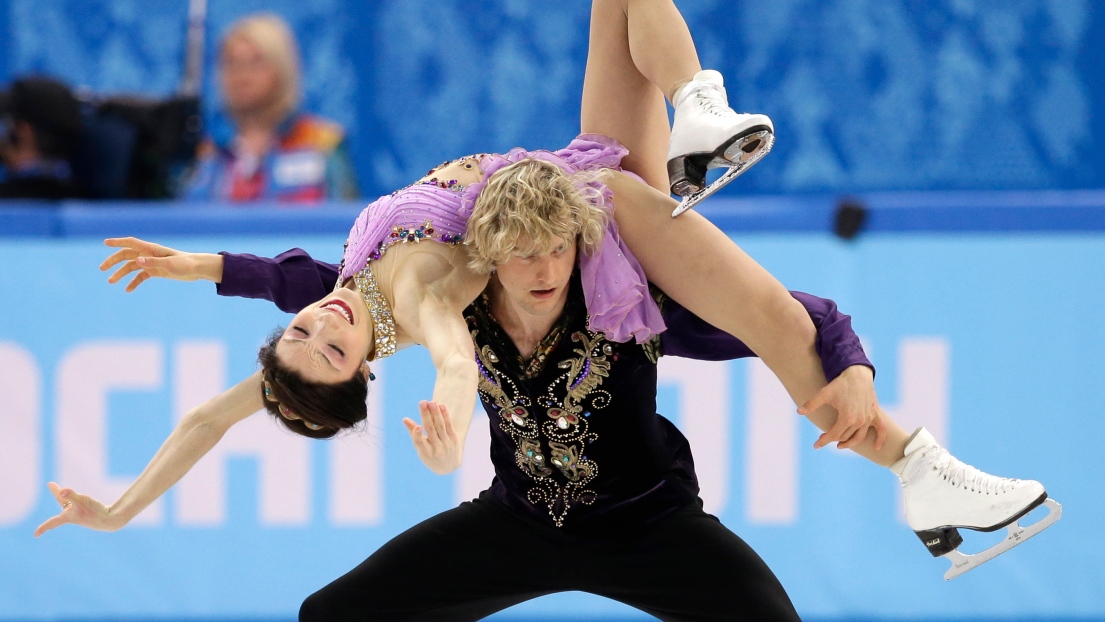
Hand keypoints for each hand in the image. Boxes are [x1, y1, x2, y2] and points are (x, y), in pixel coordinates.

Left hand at [34, 482, 121, 536]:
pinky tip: (79, 500)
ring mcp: (81, 515)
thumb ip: (72, 495)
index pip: (52, 522)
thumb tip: (62, 490)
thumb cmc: (96, 512)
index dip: (43, 528)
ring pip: (70, 504)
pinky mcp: (89, 513)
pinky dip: (75, 500)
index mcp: (68, 517)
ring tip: (62, 490)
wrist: (111, 520)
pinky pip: (78, 505)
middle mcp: (73, 516)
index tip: (35, 535)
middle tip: (51, 484)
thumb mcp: (83, 501)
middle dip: (58, 495)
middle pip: (62, 503)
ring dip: (65, 497)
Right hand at [100, 237, 222, 291]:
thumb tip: (137, 261)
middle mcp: (149, 255)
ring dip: (120, 273)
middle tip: (102, 269)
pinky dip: (133, 282)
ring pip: (131, 266)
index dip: (117, 242)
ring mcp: (151, 263)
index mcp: (151, 249)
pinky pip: (140, 276)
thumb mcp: (169, 264)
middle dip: (113, 261)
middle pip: (126, 255)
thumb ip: (153, 262)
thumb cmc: (185, 264)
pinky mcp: (155, 271)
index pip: (131, 243)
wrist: (196, 270)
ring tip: (110, 282)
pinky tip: (127, 290)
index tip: (105, 243)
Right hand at [403, 401, 462, 474]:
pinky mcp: (454, 439)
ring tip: (431, 402)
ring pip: (440, 426)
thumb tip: (405, 419)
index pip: (421, 443)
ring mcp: (447, 444)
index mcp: (425, 453)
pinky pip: (449, 425)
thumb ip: (413, 434)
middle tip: (422, 403)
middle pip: (431, 430)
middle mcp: (437, 449)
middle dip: (426, 416)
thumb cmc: (430, 455)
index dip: (418, 435)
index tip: (417, 427)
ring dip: (436, 413)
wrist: (449, 466)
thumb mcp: (420, 449)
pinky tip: (441, 406)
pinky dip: (445, 415)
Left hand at [798, 365, 887, 450]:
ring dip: (850, 443)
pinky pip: (881, 430)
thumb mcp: (824, 394)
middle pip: (845, 437)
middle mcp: (859, 420)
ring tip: (840, 445)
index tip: (816, 445)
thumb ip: (811, 404)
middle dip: (833, 439)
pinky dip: (880, 440)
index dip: (824, 441)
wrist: (857, 374)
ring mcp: (868, 418)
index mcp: (847, 418)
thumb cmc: (840, 384)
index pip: (834, 435)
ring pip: (859, 437)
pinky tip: (876, 448)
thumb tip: (799, 412)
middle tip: (823, 437)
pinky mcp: (875, 414)